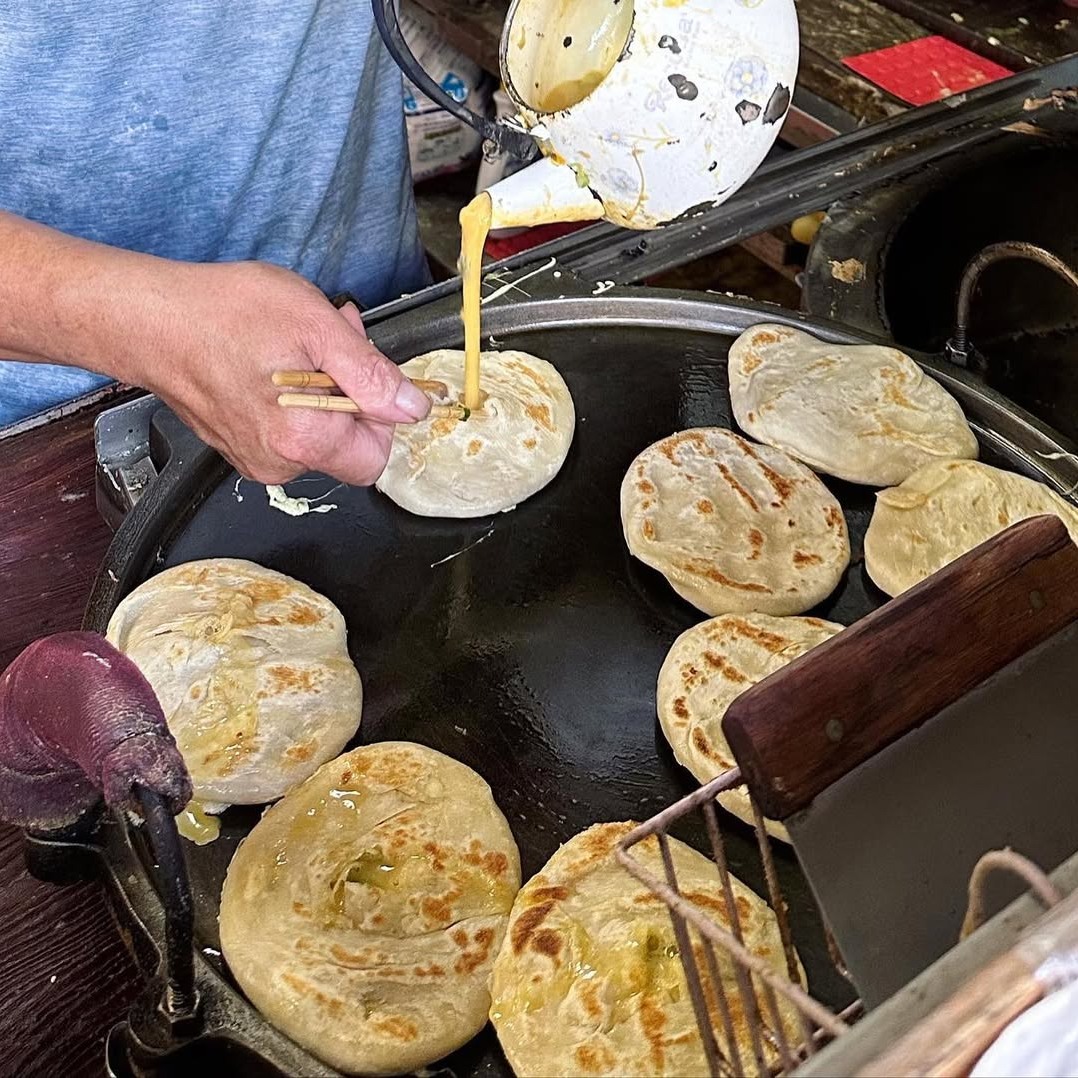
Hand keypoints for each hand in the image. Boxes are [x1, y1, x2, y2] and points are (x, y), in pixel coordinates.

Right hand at [137, 260, 429, 484]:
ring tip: (297, 345)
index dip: (380, 416)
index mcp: (304, 441)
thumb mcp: (316, 327)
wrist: (148, 319)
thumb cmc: (222, 314)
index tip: (364, 373)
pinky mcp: (237, 445)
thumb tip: (411, 407)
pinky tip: (275, 359)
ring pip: (318, 434)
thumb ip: (371, 374)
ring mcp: (253, 457)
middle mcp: (279, 463)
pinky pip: (286, 430)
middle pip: (347, 446)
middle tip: (333, 343)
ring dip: (323, 390)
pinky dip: (293, 398)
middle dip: (351, 394)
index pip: (376, 458)